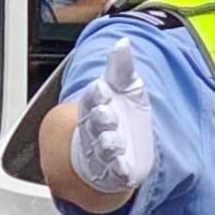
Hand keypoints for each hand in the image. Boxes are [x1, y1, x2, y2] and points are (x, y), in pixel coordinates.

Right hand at [68, 34, 155, 201]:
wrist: (112, 147)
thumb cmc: (116, 112)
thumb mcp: (122, 87)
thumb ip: (121, 68)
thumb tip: (123, 42)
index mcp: (95, 106)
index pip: (91, 98)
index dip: (96, 94)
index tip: (103, 88)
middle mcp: (95, 129)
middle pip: (93, 123)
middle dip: (99, 118)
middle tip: (106, 113)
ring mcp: (103, 152)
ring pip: (101, 148)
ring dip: (107, 145)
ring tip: (113, 141)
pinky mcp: (115, 171)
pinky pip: (114, 172)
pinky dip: (118, 171)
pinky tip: (124, 169)